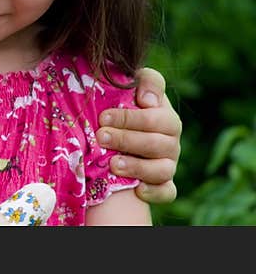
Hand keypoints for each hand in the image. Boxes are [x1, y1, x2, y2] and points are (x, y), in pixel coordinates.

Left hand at [98, 67, 181, 203]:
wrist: (117, 126)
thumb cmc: (125, 102)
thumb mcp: (135, 83)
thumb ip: (148, 81)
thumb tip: (146, 100)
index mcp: (165, 117)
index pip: (156, 118)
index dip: (131, 119)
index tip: (103, 117)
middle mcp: (171, 141)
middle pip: (157, 144)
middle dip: (126, 140)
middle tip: (101, 137)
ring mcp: (168, 163)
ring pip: (163, 170)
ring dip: (137, 168)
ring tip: (113, 164)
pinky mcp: (164, 183)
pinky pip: (168, 192)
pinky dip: (155, 192)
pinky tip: (137, 190)